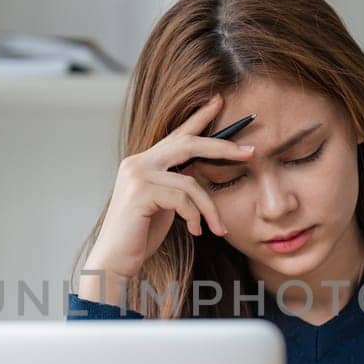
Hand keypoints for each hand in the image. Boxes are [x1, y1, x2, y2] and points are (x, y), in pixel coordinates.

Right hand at [81, 93, 254, 292]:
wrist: (114, 262)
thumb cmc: (139, 237)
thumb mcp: (163, 205)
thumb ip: (175, 185)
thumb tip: (197, 174)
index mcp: (143, 162)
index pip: (176, 135)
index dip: (198, 118)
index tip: (218, 101)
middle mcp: (137, 162)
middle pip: (187, 144)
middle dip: (221, 146)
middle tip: (249, 151)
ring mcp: (136, 176)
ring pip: (190, 182)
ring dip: (210, 208)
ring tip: (219, 228)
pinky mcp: (140, 193)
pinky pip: (182, 199)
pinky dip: (195, 217)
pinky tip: (196, 232)